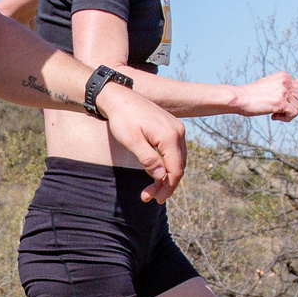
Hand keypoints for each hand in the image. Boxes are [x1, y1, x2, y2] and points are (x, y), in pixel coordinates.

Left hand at [97, 85, 186, 200]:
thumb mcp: (132, 142)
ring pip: (177, 159)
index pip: (175, 170)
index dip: (167, 187)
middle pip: (178, 166)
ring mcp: (176, 128)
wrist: (118, 97)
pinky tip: (155, 171)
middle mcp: (178, 131)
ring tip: (151, 188)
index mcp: (170, 136)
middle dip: (166, 184)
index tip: (155, 199)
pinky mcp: (170, 126)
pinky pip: (173, 150)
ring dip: (166, 175)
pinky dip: (166, 163)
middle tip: (150, 197)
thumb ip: (148, 160)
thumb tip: (161, 176)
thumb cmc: (122, 119)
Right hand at [233, 72, 297, 119]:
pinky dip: (286, 119)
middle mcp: (285, 82)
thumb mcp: (270, 85)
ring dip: (289, 114)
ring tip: (276, 114)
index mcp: (284, 76)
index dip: (293, 100)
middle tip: (279, 110)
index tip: (280, 103)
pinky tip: (274, 117)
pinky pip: (294, 114)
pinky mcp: (281, 102)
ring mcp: (283, 92)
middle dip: (293, 107)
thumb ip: (285, 84)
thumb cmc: (252, 93)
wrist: (239, 98)